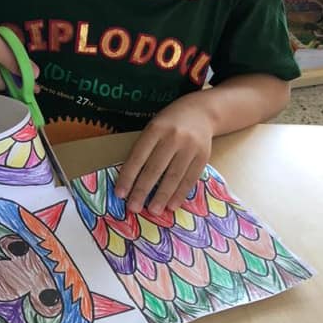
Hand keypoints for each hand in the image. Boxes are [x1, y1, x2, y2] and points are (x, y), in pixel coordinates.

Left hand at [115, 96, 213, 215]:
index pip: (138, 157)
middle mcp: (173, 137)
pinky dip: (180, 194)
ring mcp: (190, 147)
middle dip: (142, 191)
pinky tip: (172, 205)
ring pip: (173, 176)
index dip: (128, 176)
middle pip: (155, 169)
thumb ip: (144, 148)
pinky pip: (190, 179)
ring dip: (162, 196)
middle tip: (133, 208)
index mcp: (156, 129)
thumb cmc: (170, 123)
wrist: (201, 111)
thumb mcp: (153, 127)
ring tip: (153, 211)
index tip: (120, 194)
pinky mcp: (203, 156)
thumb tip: (131, 180)